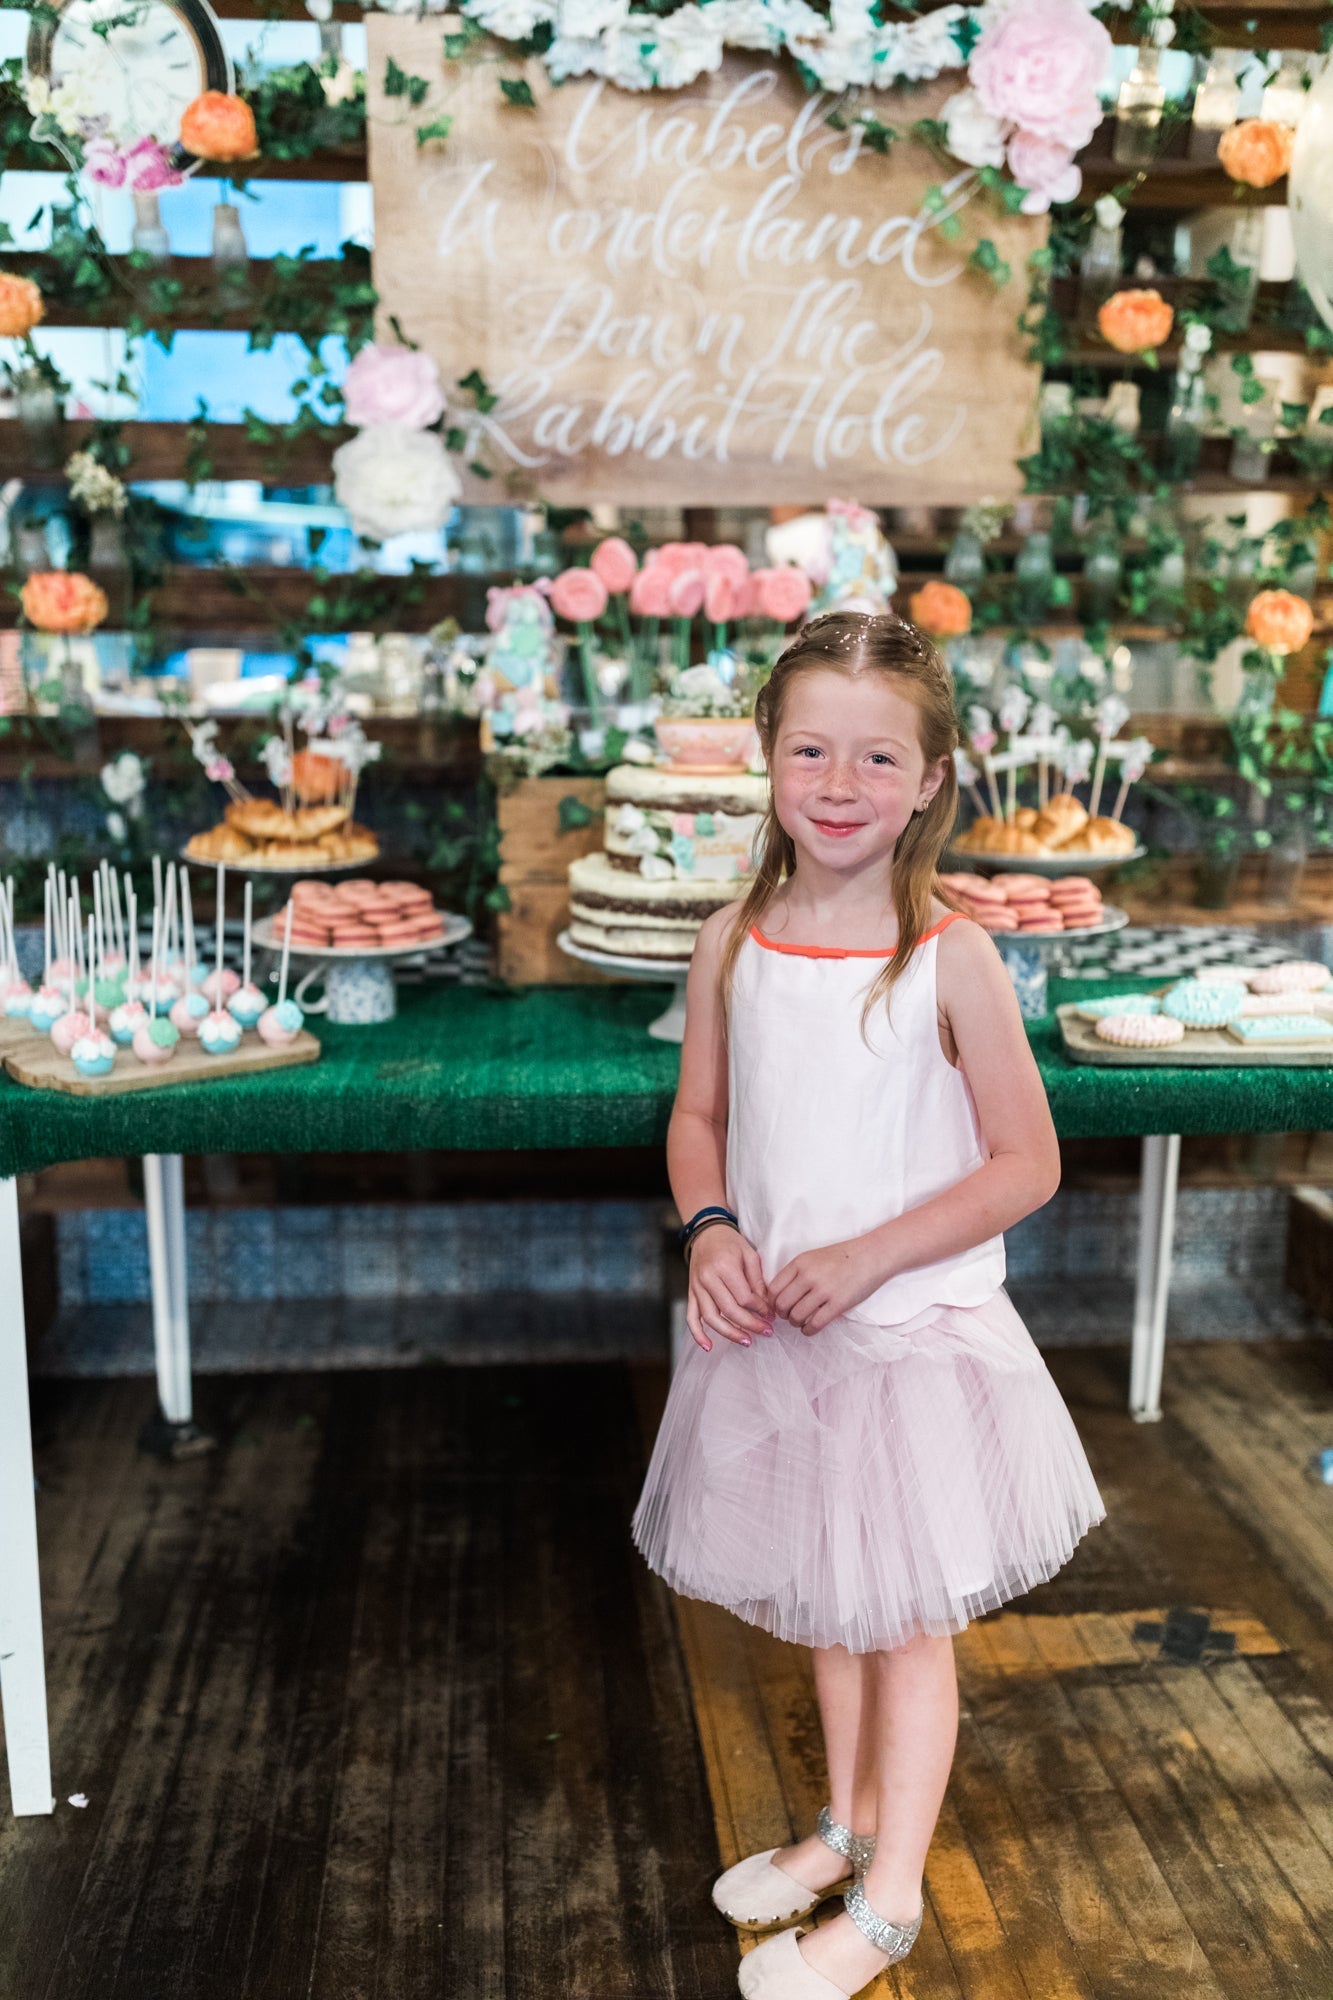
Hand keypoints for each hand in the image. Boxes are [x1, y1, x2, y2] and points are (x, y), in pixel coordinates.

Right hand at [688, 1227, 774, 1352]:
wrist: (707, 1233)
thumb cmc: (731, 1243)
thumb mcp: (750, 1255)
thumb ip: (757, 1281)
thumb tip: (766, 1307)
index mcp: (725, 1266)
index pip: (744, 1297)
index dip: (759, 1309)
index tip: (772, 1315)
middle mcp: (708, 1278)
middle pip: (729, 1310)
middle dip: (750, 1324)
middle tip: (767, 1332)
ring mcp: (697, 1287)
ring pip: (710, 1317)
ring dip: (729, 1333)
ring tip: (747, 1341)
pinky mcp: (691, 1293)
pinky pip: (691, 1317)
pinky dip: (698, 1334)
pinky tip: (708, 1346)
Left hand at [770, 1236, 888, 1335]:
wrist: (872, 1255)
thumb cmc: (843, 1257)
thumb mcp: (813, 1257)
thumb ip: (796, 1272)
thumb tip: (778, 1295)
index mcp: (800, 1262)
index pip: (773, 1288)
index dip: (772, 1302)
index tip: (777, 1306)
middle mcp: (808, 1276)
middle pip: (781, 1304)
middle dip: (782, 1314)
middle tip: (789, 1315)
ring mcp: (823, 1290)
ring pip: (796, 1317)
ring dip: (795, 1323)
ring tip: (801, 1321)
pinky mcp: (838, 1304)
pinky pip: (814, 1324)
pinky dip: (808, 1330)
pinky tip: (809, 1329)